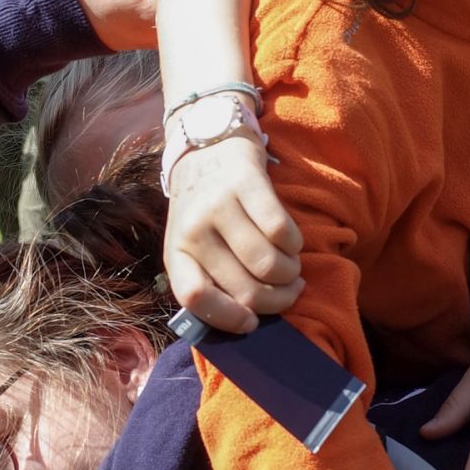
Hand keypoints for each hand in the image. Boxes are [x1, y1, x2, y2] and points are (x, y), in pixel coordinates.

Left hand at [164, 135, 302, 331]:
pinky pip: (282, 231)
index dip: (226, 318)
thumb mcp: (194, 244)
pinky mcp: (246, 183)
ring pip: (267, 264)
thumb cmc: (204, 208)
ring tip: (292, 268)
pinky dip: (295, 245)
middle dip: (277, 300)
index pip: (194, 296)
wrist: (206, 146)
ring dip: (290, 274)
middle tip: (289, 291)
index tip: (252, 324)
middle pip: (244, 288)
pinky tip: (292, 243)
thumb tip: (249, 319)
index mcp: (175, 252)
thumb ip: (211, 276)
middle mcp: (192, 230)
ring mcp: (218, 205)